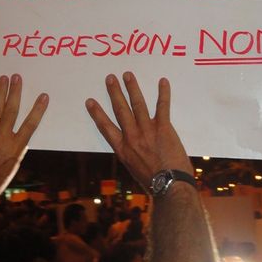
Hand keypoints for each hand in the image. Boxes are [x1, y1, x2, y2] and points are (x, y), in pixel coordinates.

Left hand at [0, 74, 47, 200]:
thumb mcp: (13, 168)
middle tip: (17, 76)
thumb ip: (17, 150)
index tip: (43, 96)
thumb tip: (21, 139)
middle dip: (15, 92)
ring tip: (3, 78)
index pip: (30, 124)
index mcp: (15, 147)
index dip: (38, 109)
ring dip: (0, 92)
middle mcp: (2, 137)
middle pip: (11, 110)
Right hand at [85, 72, 192, 190]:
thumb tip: (131, 148)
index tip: (90, 101)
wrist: (170, 186)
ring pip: (138, 104)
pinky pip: (162, 107)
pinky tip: (162, 81)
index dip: (97, 113)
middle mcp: (132, 137)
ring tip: (128, 75)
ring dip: (132, 88)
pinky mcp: (164, 128)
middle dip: (114, 92)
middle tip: (110, 78)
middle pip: (120, 110)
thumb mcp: (134, 169)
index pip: (105, 127)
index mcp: (122, 149)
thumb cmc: (153, 182)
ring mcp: (148, 131)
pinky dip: (163, 93)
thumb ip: (131, 154)